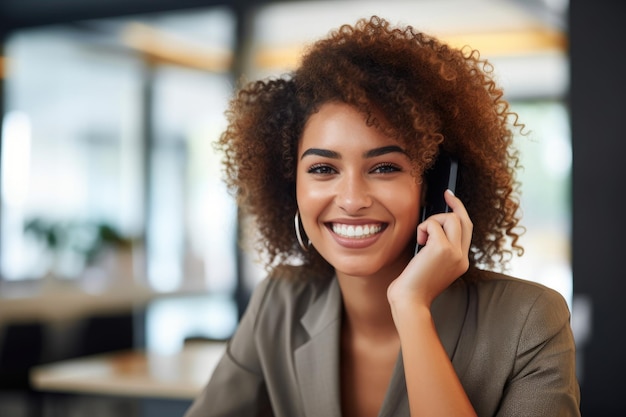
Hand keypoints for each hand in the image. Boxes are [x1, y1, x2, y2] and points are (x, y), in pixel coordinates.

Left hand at [387, 189, 472, 308]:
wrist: (410, 301)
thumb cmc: (413, 285)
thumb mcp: (431, 266)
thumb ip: (438, 249)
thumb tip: (432, 228)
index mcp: (461, 261)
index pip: (467, 229)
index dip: (460, 210)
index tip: (451, 197)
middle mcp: (462, 257)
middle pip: (462, 219)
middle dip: (449, 208)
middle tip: (443, 197)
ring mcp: (455, 252)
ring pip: (450, 218)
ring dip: (432, 222)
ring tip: (421, 238)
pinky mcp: (442, 248)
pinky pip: (432, 223)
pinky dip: (422, 228)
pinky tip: (418, 242)